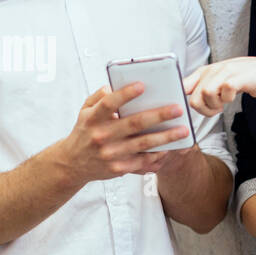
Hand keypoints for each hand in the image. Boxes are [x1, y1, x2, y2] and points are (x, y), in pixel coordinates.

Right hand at [56, 83, 192, 183]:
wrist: (72, 163)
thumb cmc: (84, 132)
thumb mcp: (84, 110)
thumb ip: (99, 97)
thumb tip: (112, 87)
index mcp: (92, 118)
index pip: (109, 103)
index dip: (125, 94)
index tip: (142, 85)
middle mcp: (101, 136)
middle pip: (133, 124)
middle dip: (158, 116)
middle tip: (177, 109)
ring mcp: (110, 154)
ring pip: (143, 144)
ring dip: (166, 137)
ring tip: (183, 130)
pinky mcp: (118, 168)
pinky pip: (142, 161)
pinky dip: (158, 154)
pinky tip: (170, 147)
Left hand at [182, 57, 255, 115]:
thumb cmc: (239, 79)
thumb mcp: (215, 82)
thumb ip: (198, 87)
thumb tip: (181, 93)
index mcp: (203, 73)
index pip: (183, 86)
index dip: (183, 101)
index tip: (195, 108)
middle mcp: (211, 71)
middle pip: (195, 98)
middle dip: (205, 110)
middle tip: (216, 108)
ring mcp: (224, 72)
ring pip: (207, 94)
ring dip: (216, 105)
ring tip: (224, 101)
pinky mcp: (237, 77)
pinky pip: (225, 91)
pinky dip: (228, 99)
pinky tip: (232, 97)